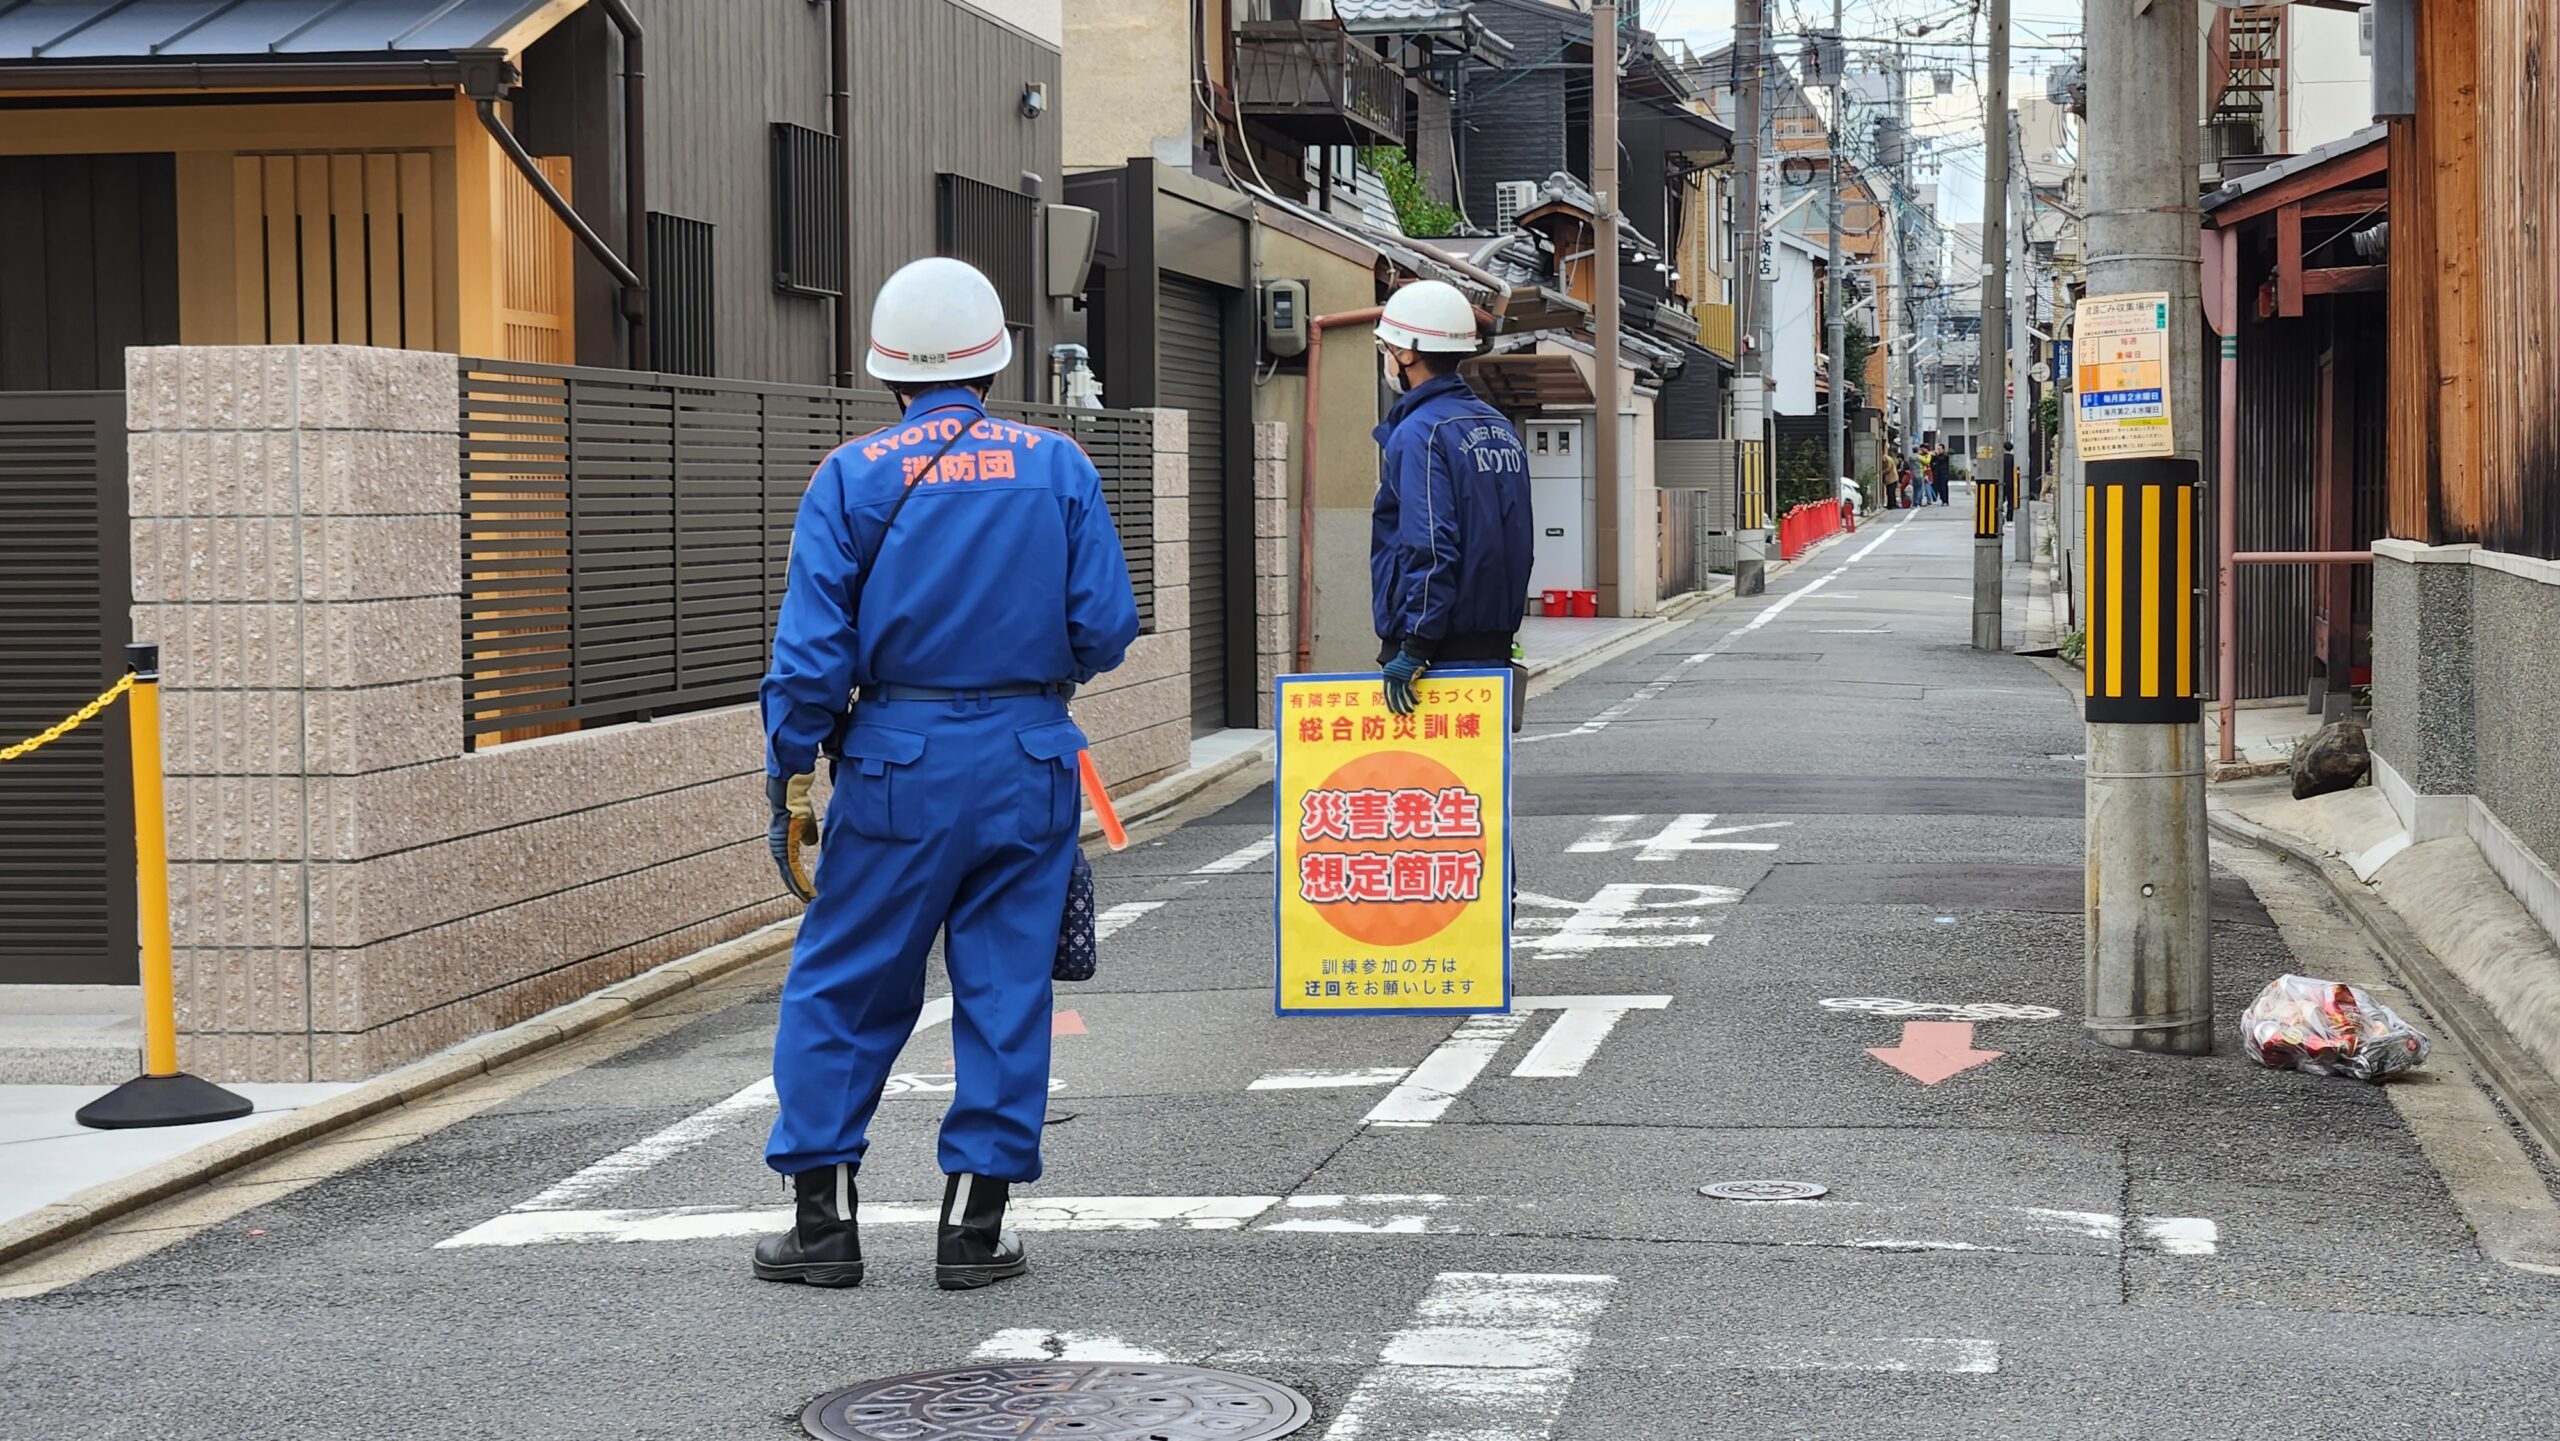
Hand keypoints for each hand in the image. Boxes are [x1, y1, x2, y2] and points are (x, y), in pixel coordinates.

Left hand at [766, 772, 816, 900]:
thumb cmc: (799, 806)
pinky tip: (806, 891)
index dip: (797, 879)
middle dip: (797, 889)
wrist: (791, 797)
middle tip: (807, 900)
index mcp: (783, 845)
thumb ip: (808, 836)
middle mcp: (778, 850)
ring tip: (808, 899)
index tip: (805, 889)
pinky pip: (793, 871)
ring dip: (799, 889)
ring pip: (790, 876)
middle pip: (788, 875)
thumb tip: (811, 844)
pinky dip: (799, 882)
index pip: (790, 867)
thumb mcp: (807, 824)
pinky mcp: (785, 849)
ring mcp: (780, 850)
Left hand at [1381, 648, 1429, 715]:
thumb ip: (1394, 677)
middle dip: (1397, 705)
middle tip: (1400, 714)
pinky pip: (1410, 690)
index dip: (1389, 702)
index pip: (1386, 692)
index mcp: (1387, 676)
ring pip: (1401, 694)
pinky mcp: (1408, 677)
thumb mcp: (1395, 668)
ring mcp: (1400, 678)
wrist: (1412, 652)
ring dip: (1406, 704)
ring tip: (1409, 711)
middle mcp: (1392, 678)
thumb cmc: (1405, 660)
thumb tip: (1396, 688)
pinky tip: (1416, 702)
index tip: (1391, 710)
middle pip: (1393, 695)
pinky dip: (1413, 697)